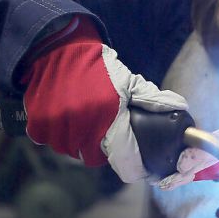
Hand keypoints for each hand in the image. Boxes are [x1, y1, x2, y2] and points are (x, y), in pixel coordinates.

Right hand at [23, 15, 187, 182]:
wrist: (58, 49)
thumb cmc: (98, 67)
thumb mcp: (130, 81)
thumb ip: (153, 99)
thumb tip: (180, 108)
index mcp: (110, 116)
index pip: (126, 161)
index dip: (134, 167)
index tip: (138, 166)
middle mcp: (82, 125)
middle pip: (96, 158)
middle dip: (103, 149)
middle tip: (105, 131)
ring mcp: (58, 126)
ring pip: (72, 151)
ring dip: (78, 142)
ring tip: (83, 119)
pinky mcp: (38, 124)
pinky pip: (50, 142)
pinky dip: (57, 134)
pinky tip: (65, 116)